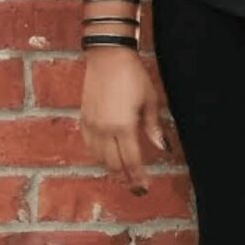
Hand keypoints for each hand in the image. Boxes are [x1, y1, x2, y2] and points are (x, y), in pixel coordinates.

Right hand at [79, 47, 171, 195]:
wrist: (107, 56)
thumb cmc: (133, 76)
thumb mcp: (150, 101)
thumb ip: (153, 127)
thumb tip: (162, 147)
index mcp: (124, 126)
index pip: (131, 161)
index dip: (138, 177)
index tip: (144, 188)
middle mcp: (105, 129)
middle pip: (113, 163)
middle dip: (125, 177)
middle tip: (135, 186)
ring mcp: (91, 124)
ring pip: (99, 157)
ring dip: (111, 167)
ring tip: (122, 174)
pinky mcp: (83, 118)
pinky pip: (89, 144)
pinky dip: (97, 154)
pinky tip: (105, 156)